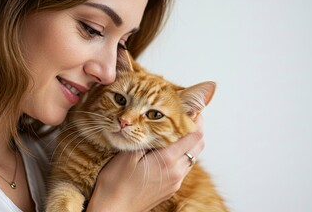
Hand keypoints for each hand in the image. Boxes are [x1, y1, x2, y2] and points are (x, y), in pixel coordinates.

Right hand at [86, 115, 204, 211]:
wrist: (113, 209)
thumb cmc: (115, 182)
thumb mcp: (127, 154)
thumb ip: (146, 138)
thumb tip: (157, 124)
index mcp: (167, 160)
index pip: (193, 136)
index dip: (195, 120)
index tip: (191, 108)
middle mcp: (176, 172)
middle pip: (198, 147)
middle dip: (197, 129)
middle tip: (190, 116)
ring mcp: (175, 182)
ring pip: (192, 158)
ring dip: (190, 143)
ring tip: (178, 130)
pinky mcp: (170, 189)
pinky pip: (183, 168)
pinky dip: (182, 155)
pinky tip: (169, 150)